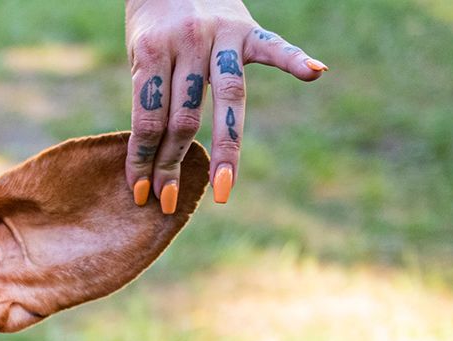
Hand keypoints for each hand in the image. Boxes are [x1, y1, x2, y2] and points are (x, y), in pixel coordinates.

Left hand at [124, 0, 323, 209]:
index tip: (138, 193)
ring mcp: (222, 34)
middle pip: (184, 117)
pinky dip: (295, 57)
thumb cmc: (154, 25)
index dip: (143, 159)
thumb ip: (152, 96)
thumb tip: (152, 160)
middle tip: (167, 203)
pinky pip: (275, 46)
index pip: (148, 119)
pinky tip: (314, 72)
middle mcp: (188, 42)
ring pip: (227, 99)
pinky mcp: (249, 28)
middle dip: (172, 164)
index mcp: (151, 51)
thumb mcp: (140, 55)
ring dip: (224, 150)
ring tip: (222, 189)